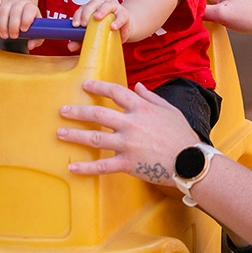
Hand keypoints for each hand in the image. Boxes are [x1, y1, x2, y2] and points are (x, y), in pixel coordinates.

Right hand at [0, 0, 44, 48]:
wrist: (21, 6)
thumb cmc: (29, 20)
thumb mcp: (37, 28)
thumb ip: (37, 38)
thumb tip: (30, 46)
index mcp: (31, 7)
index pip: (30, 9)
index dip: (26, 19)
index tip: (23, 30)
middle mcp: (20, 3)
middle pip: (15, 11)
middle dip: (13, 26)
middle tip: (14, 36)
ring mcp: (8, 2)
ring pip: (4, 10)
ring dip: (2, 24)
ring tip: (4, 35)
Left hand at [57, 80, 198, 184]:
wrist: (191, 161)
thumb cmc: (183, 135)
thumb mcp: (169, 110)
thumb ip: (151, 97)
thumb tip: (138, 85)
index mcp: (141, 108)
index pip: (115, 92)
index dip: (98, 86)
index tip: (85, 84)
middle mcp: (131, 124)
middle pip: (98, 114)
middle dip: (78, 111)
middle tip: (63, 111)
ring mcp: (128, 144)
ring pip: (95, 137)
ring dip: (75, 135)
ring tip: (60, 133)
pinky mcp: (128, 164)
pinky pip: (102, 166)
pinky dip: (86, 168)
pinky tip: (72, 167)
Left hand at [69, 0, 130, 51]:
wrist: (122, 31)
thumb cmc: (104, 30)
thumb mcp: (91, 35)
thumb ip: (80, 39)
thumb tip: (70, 47)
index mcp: (92, 8)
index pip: (82, 8)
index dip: (78, 15)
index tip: (75, 25)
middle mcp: (102, 5)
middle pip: (93, 3)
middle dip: (87, 12)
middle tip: (83, 24)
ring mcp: (114, 8)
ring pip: (107, 4)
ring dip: (102, 10)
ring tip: (97, 18)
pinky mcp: (124, 14)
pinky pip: (121, 16)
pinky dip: (117, 21)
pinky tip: (113, 27)